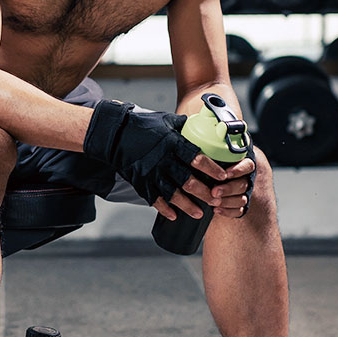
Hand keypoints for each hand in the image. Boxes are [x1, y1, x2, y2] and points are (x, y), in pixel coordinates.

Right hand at [83, 100, 226, 206]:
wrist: (114, 134)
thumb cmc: (142, 125)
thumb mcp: (166, 120)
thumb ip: (184, 126)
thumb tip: (202, 125)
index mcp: (172, 144)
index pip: (196, 158)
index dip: (212, 169)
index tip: (223, 176)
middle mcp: (163, 160)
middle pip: (188, 181)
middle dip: (204, 193)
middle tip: (215, 200)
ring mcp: (150, 173)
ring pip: (172, 194)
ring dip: (187, 206)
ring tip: (199, 213)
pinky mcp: (140, 181)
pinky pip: (153, 199)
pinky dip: (164, 208)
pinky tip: (173, 216)